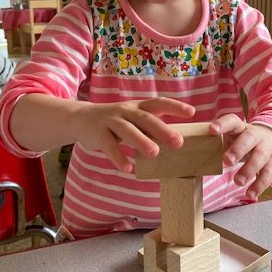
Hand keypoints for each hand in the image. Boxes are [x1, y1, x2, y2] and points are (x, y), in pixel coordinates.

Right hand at [73, 98, 194, 171]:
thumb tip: (175, 140)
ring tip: (154, 153)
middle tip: (178, 142)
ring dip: (141, 141)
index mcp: (137, 107)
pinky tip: (128, 168)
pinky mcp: (98, 133)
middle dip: (162, 130)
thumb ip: (149, 127)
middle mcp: (125, 111)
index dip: (174, 107)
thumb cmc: (114, 122)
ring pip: (127, 130)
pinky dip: (118, 157)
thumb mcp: (132, 119)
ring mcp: (111, 120)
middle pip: (145, 118)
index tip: (192, 112)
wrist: (80, 118)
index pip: (158, 103)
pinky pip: (109, 146)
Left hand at [209, 114, 271, 198]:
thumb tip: (193, 155)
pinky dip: (259, 185)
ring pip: (260, 156)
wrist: (271, 138)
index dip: (222, 124)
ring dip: (249, 169)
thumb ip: (216, 144)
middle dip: (238, 149)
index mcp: (240, 127)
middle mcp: (255, 135)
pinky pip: (269, 173)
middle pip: (248, 138)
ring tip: (238, 182)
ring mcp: (266, 147)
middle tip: (226, 160)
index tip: (211, 130)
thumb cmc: (241, 141)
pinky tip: (250, 194)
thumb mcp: (231, 137)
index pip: (232, 121)